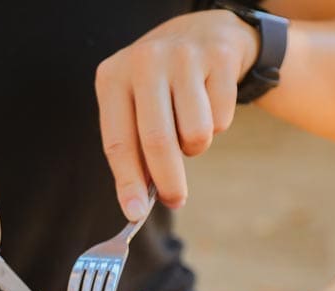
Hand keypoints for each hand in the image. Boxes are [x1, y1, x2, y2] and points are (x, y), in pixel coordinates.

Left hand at [96, 10, 259, 219]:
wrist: (202, 33)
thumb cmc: (159, 86)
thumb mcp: (133, 106)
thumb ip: (133, 149)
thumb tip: (139, 202)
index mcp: (112, 78)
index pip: (117, 142)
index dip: (127, 182)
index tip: (135, 213)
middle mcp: (144, 62)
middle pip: (157, 141)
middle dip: (168, 181)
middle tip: (175, 201)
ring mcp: (183, 56)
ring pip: (195, 133)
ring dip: (194, 148)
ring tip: (188, 130)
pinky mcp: (219, 58)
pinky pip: (221, 119)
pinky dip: (217, 126)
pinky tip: (208, 103)